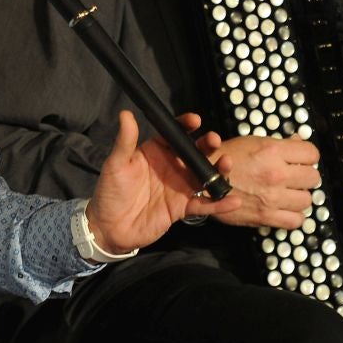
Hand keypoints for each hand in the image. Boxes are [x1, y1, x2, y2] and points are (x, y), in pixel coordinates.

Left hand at [86, 111, 242, 253]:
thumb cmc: (110, 191)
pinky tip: (233, 200)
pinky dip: (219, 204)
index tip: (195, 120)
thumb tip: (126, 114)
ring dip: (219, 169)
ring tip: (226, 164)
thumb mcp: (116, 164)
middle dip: (208, 145)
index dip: (186, 126)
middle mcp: (172, 166)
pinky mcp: (183, 208)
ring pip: (205, 175)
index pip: (175, 134)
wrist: (110, 228)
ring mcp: (180, 186)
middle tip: (214, 140)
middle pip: (195, 152)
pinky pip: (204, 204)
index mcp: (157, 151)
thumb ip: (125, 141)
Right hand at [191, 133, 320, 228]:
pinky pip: (296, 221)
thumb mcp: (252, 142)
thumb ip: (278, 143)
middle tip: (294, 177)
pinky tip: (284, 208)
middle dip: (304, 176)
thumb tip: (298, 141)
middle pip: (312, 178)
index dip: (307, 157)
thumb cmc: (224, 158)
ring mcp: (273, 197)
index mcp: (273, 150)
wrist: (201, 180)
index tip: (302, 160)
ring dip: (299, 196)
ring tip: (288, 193)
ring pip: (306, 200)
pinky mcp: (266, 216)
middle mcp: (276, 173)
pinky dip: (293, 216)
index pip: (312, 154)